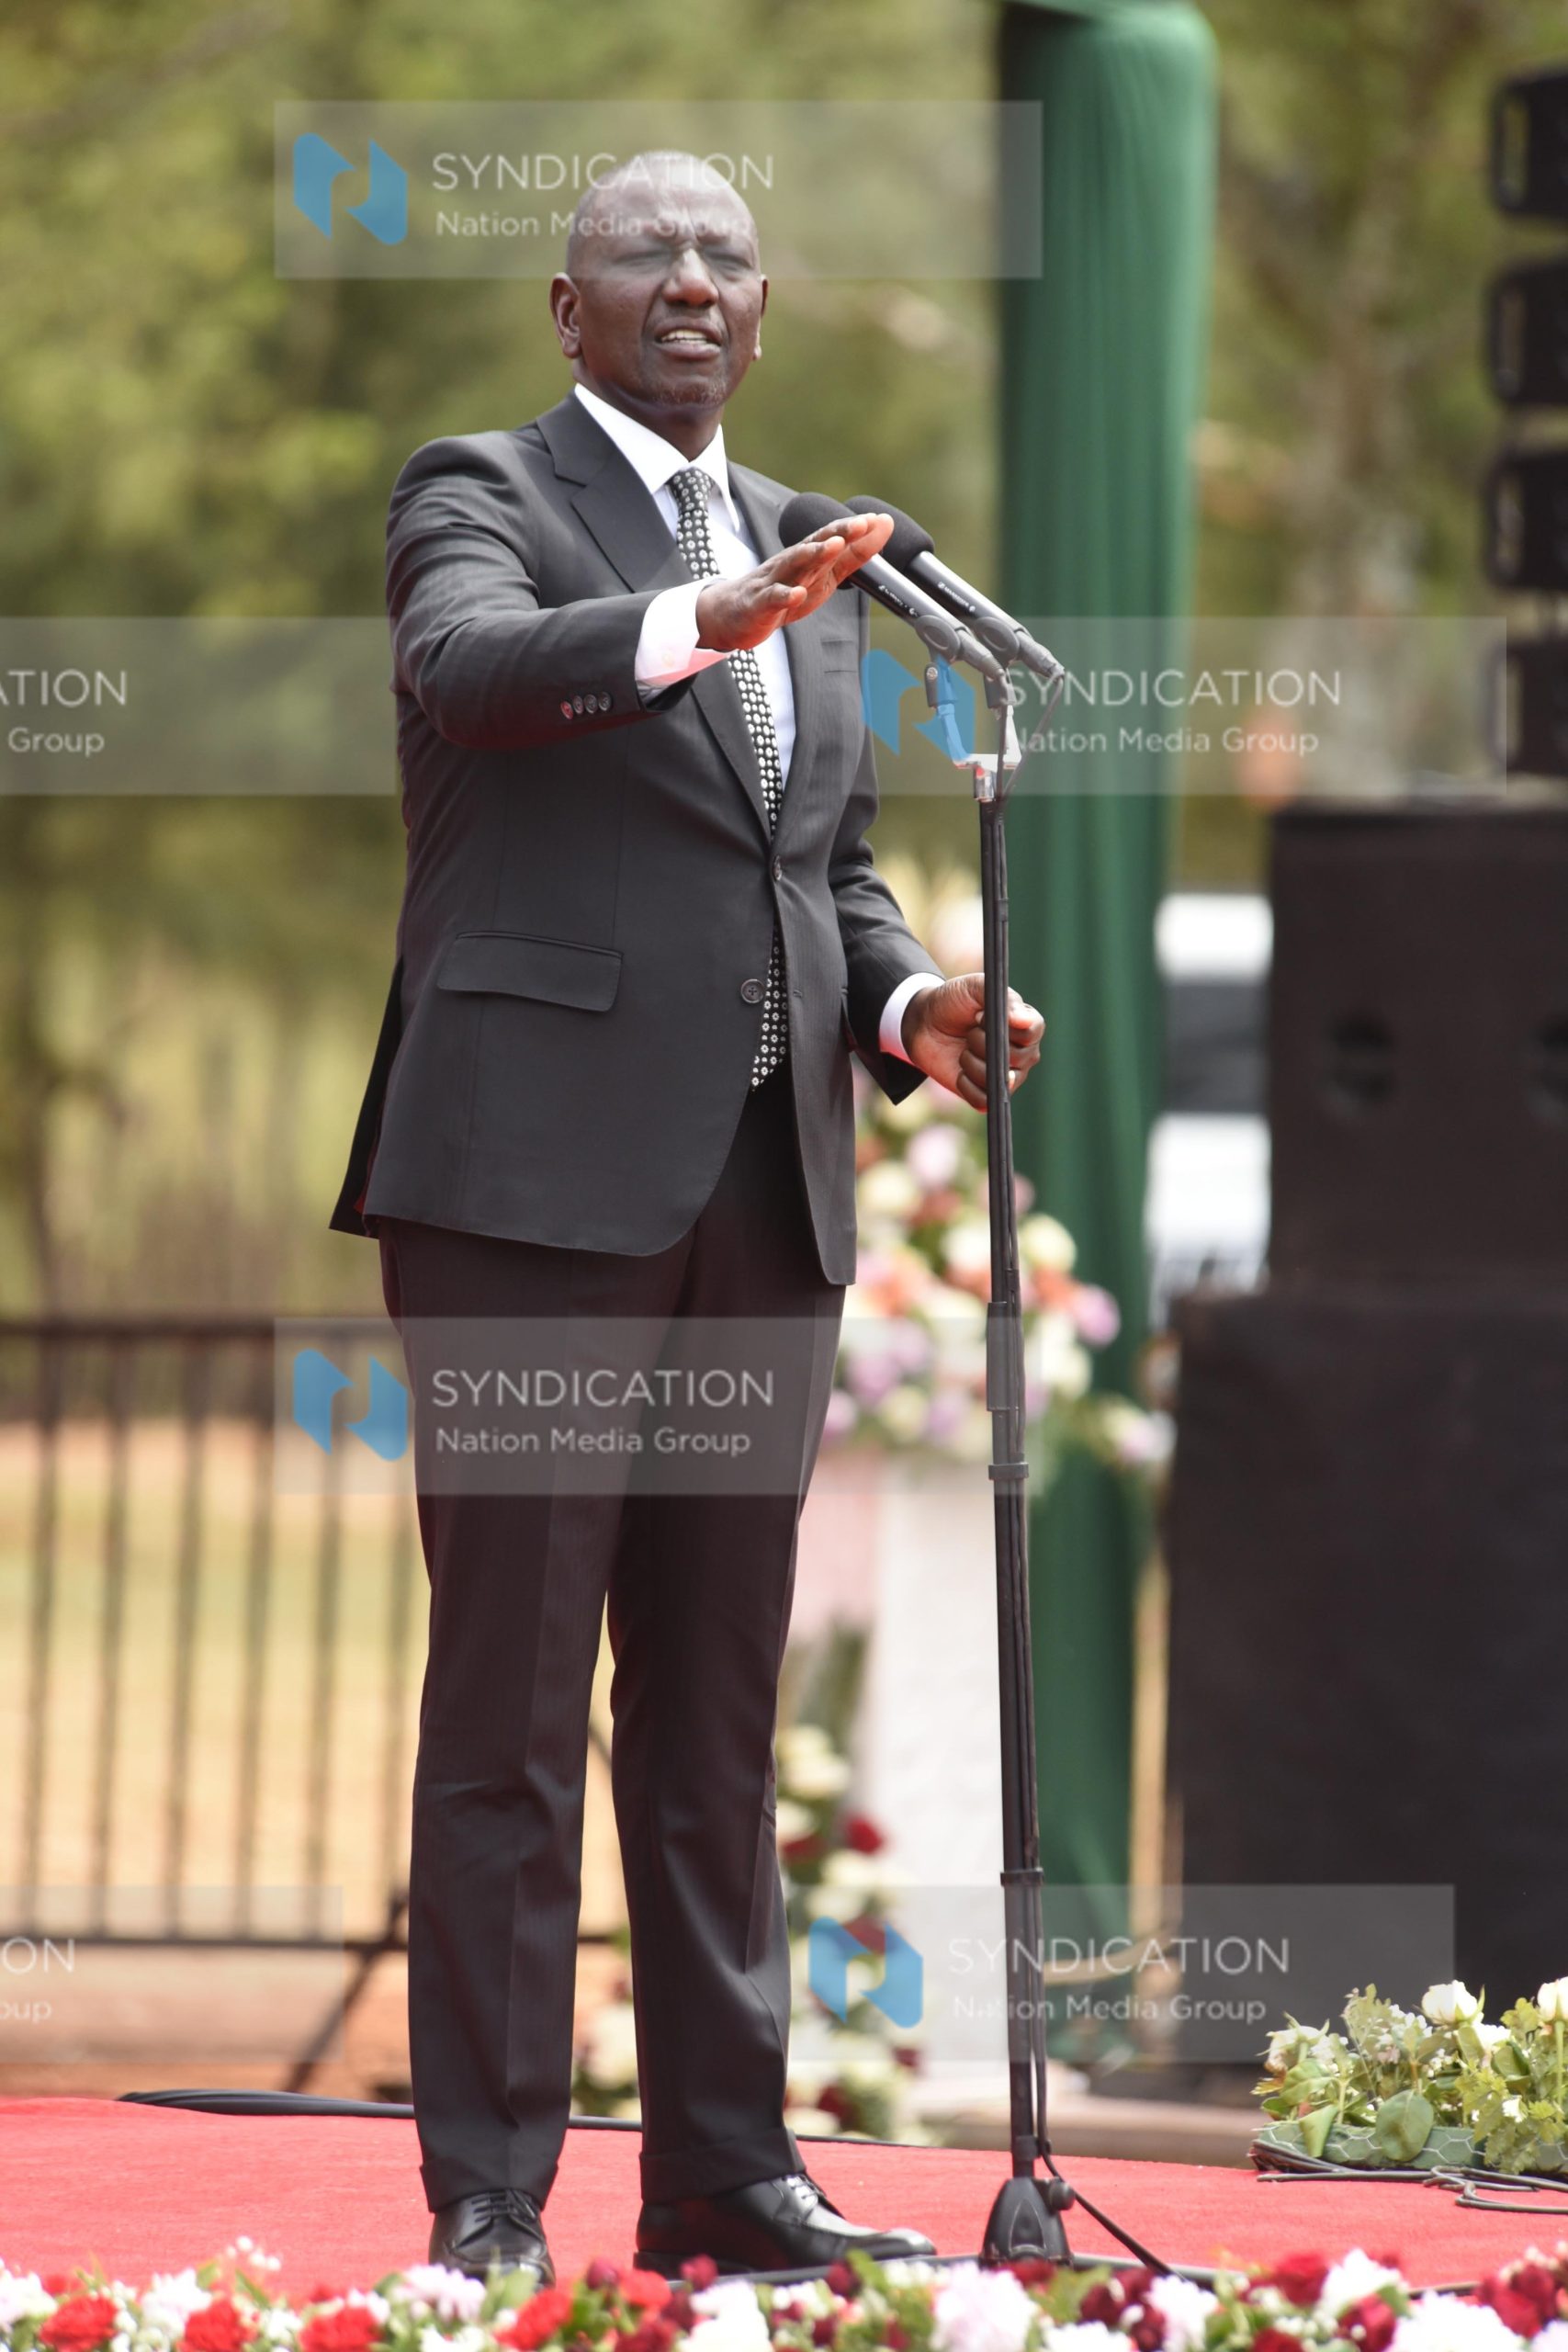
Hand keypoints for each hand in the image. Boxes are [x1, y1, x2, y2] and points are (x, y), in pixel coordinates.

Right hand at [694, 511, 892, 654]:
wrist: (737, 615)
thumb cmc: (785, 590)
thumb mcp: (825, 574)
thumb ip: (854, 554)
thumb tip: (883, 527)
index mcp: (809, 556)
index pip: (832, 536)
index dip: (854, 529)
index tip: (877, 519)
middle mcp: (792, 562)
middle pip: (816, 543)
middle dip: (838, 532)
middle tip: (861, 524)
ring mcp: (775, 580)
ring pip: (795, 563)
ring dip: (815, 553)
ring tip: (834, 545)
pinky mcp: (761, 603)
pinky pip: (773, 598)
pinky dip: (786, 596)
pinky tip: (798, 594)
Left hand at [900, 975, 1044, 1110]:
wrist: (924, 1024)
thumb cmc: (954, 1002)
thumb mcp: (975, 988)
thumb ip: (1003, 999)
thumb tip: (1023, 1020)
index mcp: (1027, 1025)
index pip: (1032, 1031)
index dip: (1005, 1025)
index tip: (982, 1016)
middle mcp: (1024, 1054)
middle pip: (1015, 1057)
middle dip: (983, 1042)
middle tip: (970, 1032)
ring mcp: (1008, 1077)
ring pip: (999, 1081)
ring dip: (972, 1062)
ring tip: (963, 1050)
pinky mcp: (987, 1094)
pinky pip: (984, 1100)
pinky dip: (966, 1084)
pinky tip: (960, 1071)